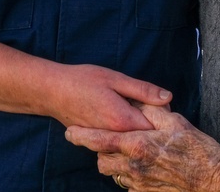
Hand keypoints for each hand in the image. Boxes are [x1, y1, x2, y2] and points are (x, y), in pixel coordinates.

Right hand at [45, 65, 172, 132]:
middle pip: (145, 135)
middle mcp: (116, 137)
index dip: (162, 114)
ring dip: (135, 124)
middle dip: (150, 120)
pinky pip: (118, 138)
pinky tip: (114, 111)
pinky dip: (122, 127)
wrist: (51, 91)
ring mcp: (105, 141)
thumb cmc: (82, 81)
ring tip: (125, 104)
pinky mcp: (98, 140)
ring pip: (131, 137)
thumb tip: (168, 97)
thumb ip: (143, 90)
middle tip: (141, 100)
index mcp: (124, 121)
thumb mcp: (115, 79)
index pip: (156, 127)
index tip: (156, 101)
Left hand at [66, 104, 219, 191]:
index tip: (70, 132)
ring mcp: (140, 184)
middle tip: (109, 140)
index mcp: (137, 146)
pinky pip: (129, 185)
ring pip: (114, 174)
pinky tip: (144, 166)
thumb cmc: (197, 149)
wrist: (214, 180)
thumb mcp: (175, 122)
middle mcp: (134, 167)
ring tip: (128, 152)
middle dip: (100, 151)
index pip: (100, 141)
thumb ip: (151, 111)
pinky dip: (130, 175)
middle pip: (102, 161)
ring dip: (115, 163)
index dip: (82, 136)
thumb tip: (136, 103)